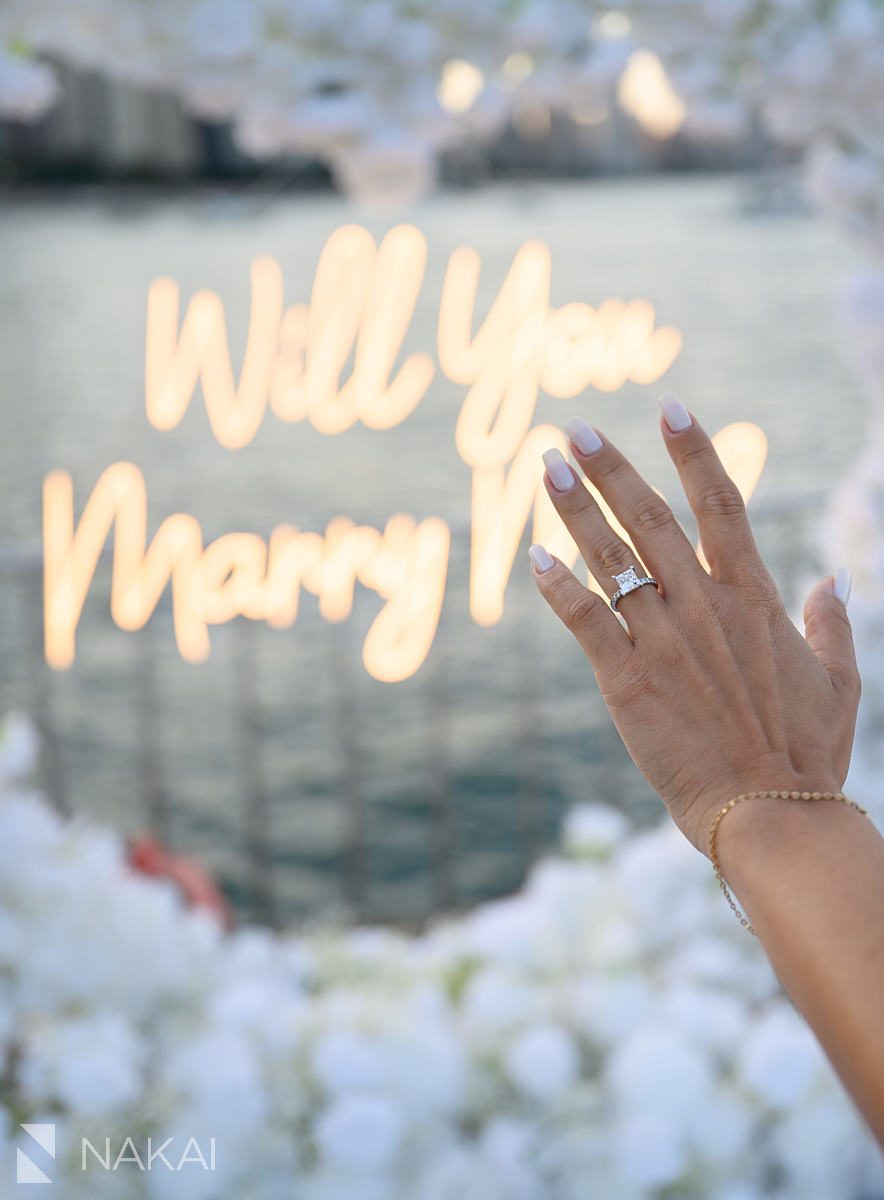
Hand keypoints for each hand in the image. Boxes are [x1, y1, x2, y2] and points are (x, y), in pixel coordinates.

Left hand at [530, 396, 860, 854]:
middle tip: (575, 430)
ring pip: (612, 558)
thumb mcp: (840, 681)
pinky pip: (584, 619)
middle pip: (651, 517)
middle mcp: (704, 607)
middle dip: (610, 469)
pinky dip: (557, 585)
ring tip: (545, 468)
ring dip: (575, 509)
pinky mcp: (627, 679)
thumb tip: (836, 579)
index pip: (722, 503)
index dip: (695, 451)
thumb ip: (833, 624)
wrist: (770, 815)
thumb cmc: (805, 753)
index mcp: (754, 598)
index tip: (672, 407)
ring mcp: (663, 640)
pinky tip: (532, 556)